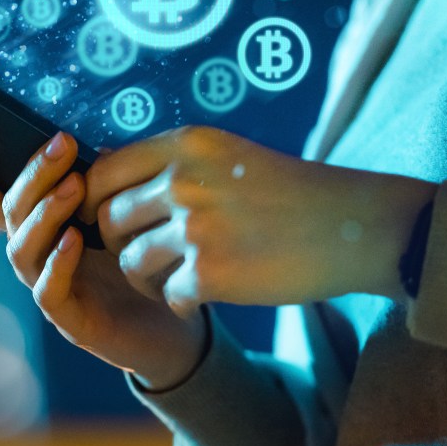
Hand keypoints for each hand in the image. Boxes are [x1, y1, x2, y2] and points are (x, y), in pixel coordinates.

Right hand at [0, 125, 206, 388]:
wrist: (177, 325)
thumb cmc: (142, 263)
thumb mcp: (124, 215)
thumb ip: (107, 183)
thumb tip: (100, 147)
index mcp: (39, 226)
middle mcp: (36, 255)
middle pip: (9, 211)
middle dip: (32, 174)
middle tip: (63, 144)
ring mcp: (48, 287)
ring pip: (22, 249)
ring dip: (45, 213)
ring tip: (74, 186)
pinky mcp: (70, 320)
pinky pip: (48, 291)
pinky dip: (58, 263)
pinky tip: (75, 239)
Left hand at [80, 126, 436, 314]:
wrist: (351, 225)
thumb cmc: (290, 191)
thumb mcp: (226, 155)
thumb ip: (171, 164)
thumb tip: (106, 176)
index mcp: (184, 145)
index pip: (103, 173)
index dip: (95, 202)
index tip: (107, 219)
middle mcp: (183, 182)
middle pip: (111, 220)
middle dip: (120, 244)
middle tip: (146, 256)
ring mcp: (196, 229)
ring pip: (133, 262)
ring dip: (148, 278)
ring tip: (176, 278)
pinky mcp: (212, 273)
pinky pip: (169, 295)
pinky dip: (183, 300)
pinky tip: (206, 294)